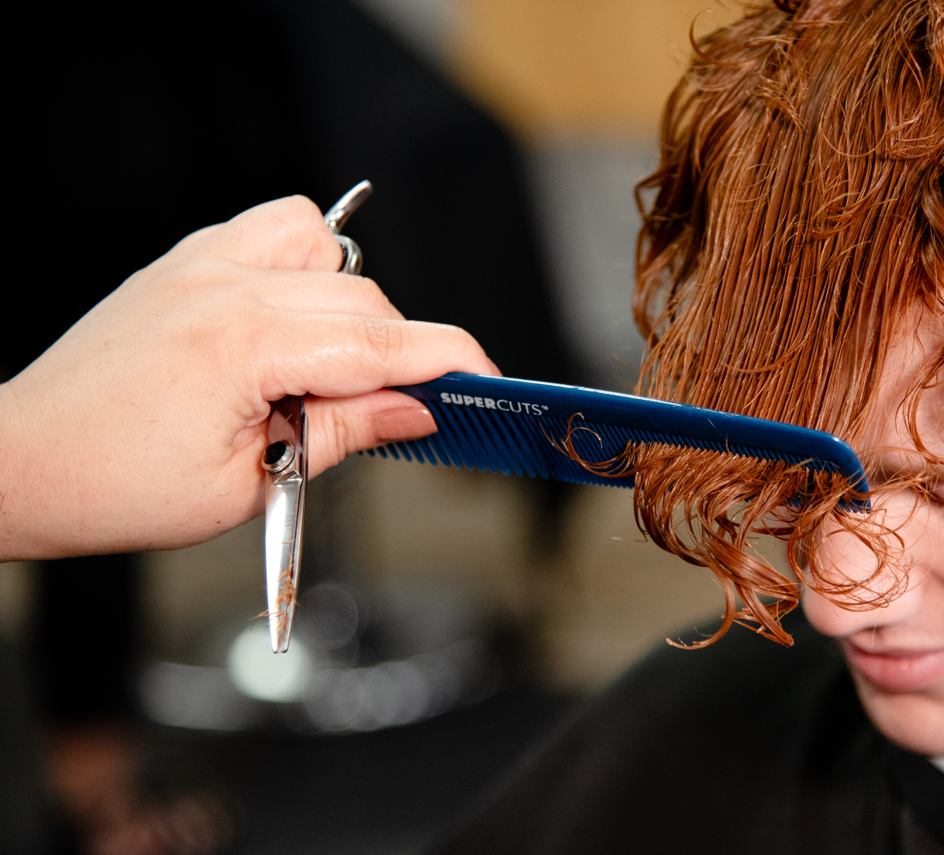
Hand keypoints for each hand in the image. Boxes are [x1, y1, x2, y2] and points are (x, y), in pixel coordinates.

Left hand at [0, 196, 496, 559]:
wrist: (24, 463)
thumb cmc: (114, 483)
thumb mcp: (250, 482)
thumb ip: (344, 432)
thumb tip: (416, 410)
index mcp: (243, 345)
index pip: (382, 342)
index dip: (451, 363)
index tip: (488, 383)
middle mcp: (225, 287)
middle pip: (366, 301)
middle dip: (403, 356)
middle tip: (399, 414)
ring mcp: (203, 265)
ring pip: (329, 247)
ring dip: (355, 304)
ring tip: (330, 367)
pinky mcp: (188, 262)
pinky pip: (275, 228)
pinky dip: (308, 263)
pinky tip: (297, 315)